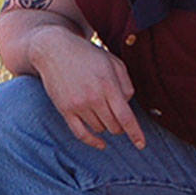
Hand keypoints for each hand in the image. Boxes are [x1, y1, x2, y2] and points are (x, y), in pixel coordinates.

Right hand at [32, 29, 144, 150]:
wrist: (53, 49)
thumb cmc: (87, 55)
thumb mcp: (113, 62)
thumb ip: (126, 84)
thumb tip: (128, 105)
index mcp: (108, 84)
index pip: (125, 116)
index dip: (135, 133)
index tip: (141, 144)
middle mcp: (93, 97)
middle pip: (114, 126)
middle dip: (120, 125)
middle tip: (119, 115)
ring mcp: (78, 105)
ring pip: (100, 129)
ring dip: (106, 125)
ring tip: (103, 109)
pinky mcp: (65, 110)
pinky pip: (81, 134)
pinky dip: (93, 141)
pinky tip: (101, 144)